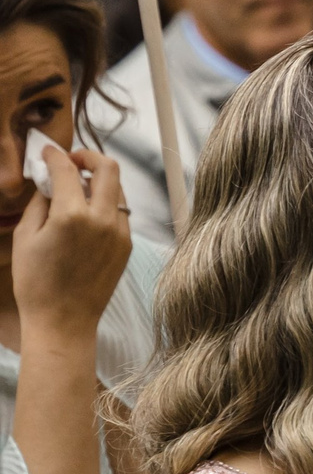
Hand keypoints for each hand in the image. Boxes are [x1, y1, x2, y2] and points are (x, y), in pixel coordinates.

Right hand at [12, 145, 128, 339]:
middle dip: (89, 157)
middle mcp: (103, 220)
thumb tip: (50, 179)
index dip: (55, 155)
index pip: (68, 169)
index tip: (47, 153)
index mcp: (73, 216)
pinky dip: (106, 203)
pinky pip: (120, 212)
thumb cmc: (36, 282)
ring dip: (99, 180)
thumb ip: (41, 201)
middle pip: (109, 168)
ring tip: (76, 187)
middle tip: (71, 161)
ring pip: (118, 190)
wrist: (64, 321)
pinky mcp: (127, 246)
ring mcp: (120, 233)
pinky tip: (86, 212)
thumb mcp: (26, 235)